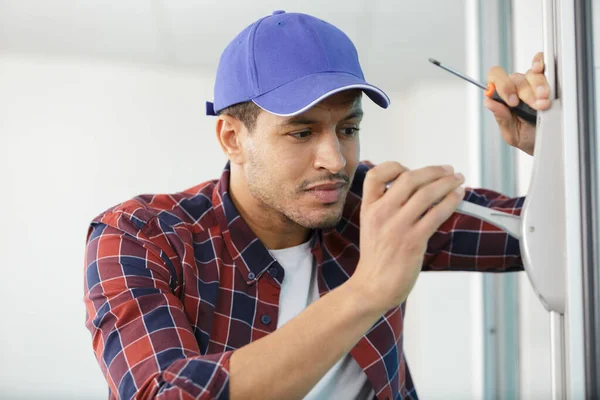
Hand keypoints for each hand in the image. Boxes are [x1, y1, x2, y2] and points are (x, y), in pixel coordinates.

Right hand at [349, 162, 464, 312]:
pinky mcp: (413, 241)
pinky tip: (458, 197)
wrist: (372, 287)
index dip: (394, 166)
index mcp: (369, 208)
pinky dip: (451, 201)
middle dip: (433, 171)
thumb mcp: (371, 226)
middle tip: (448, 170)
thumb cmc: (377, 258)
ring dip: (447, 183)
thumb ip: (386, 206)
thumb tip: (415, 189)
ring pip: (426, 193)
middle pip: (408, 178)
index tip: (410, 169)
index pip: (375, 174)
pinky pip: (436, 214)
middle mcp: (381, 213)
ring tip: (458, 180)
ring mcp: (397, 227)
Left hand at [485, 52, 551, 155]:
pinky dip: (540, 63)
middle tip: (537, 106)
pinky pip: (540, 62)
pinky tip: (541, 70)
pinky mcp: (545, 78)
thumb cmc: (527, 136)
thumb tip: (489, 103)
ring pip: (531, 74)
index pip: (494, 79)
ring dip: (539, 87)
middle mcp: (514, 87)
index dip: (503, 87)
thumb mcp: (512, 133)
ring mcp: (529, 81)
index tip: (514, 102)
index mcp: (501, 98)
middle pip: (516, 79)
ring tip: (544, 102)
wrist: (547, 141)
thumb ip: (501, 118)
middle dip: (527, 94)